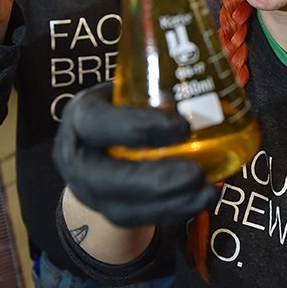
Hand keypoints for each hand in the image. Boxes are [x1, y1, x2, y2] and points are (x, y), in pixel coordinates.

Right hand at [53, 81, 218, 226]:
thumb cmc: (122, 106)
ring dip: (170, 205)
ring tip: (208, 193)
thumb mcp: (127, 87)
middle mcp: (78, 157)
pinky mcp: (111, 211)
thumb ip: (155, 83)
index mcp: (81, 117)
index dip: (137, 127)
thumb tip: (209, 67)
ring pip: (124, 209)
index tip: (181, 126)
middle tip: (195, 174)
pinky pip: (141, 220)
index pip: (98, 123)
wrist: (98, 142)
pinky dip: (175, 212)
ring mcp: (90, 191)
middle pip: (106, 179)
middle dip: (154, 181)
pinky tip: (201, 202)